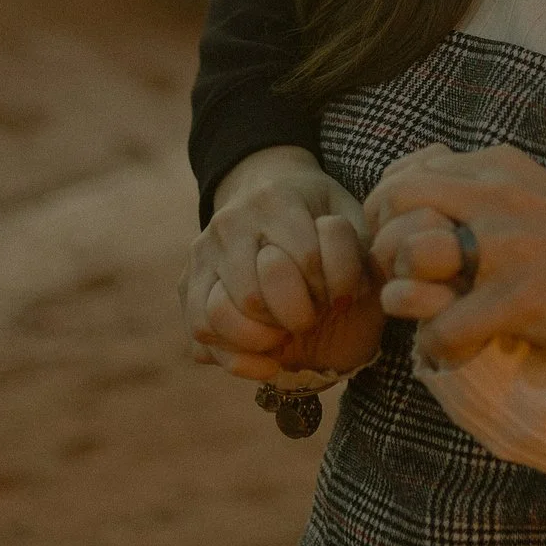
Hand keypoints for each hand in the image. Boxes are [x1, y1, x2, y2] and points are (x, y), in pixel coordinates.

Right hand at [183, 146, 376, 379]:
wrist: (262, 184)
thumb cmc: (314, 210)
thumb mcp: (345, 212)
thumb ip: (357, 248)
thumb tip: (359, 290)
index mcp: (275, 200)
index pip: (306, 260)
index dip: (333, 289)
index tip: (342, 297)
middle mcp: (230, 224)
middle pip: (255, 294)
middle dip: (294, 317)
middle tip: (312, 317)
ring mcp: (202, 253)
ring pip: (219, 315)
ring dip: (260, 339)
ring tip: (285, 336)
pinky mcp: (186, 280)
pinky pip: (198, 329)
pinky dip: (233, 356)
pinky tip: (266, 361)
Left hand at [365, 143, 545, 368]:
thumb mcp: (531, 189)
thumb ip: (480, 186)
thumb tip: (420, 196)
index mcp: (496, 165)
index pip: (404, 173)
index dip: (384, 212)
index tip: (396, 245)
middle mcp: (495, 193)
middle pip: (395, 204)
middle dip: (382, 248)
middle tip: (398, 283)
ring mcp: (508, 244)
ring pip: (411, 260)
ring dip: (405, 295)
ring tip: (425, 314)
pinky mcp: (521, 295)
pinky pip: (444, 325)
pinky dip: (439, 345)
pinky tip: (456, 348)